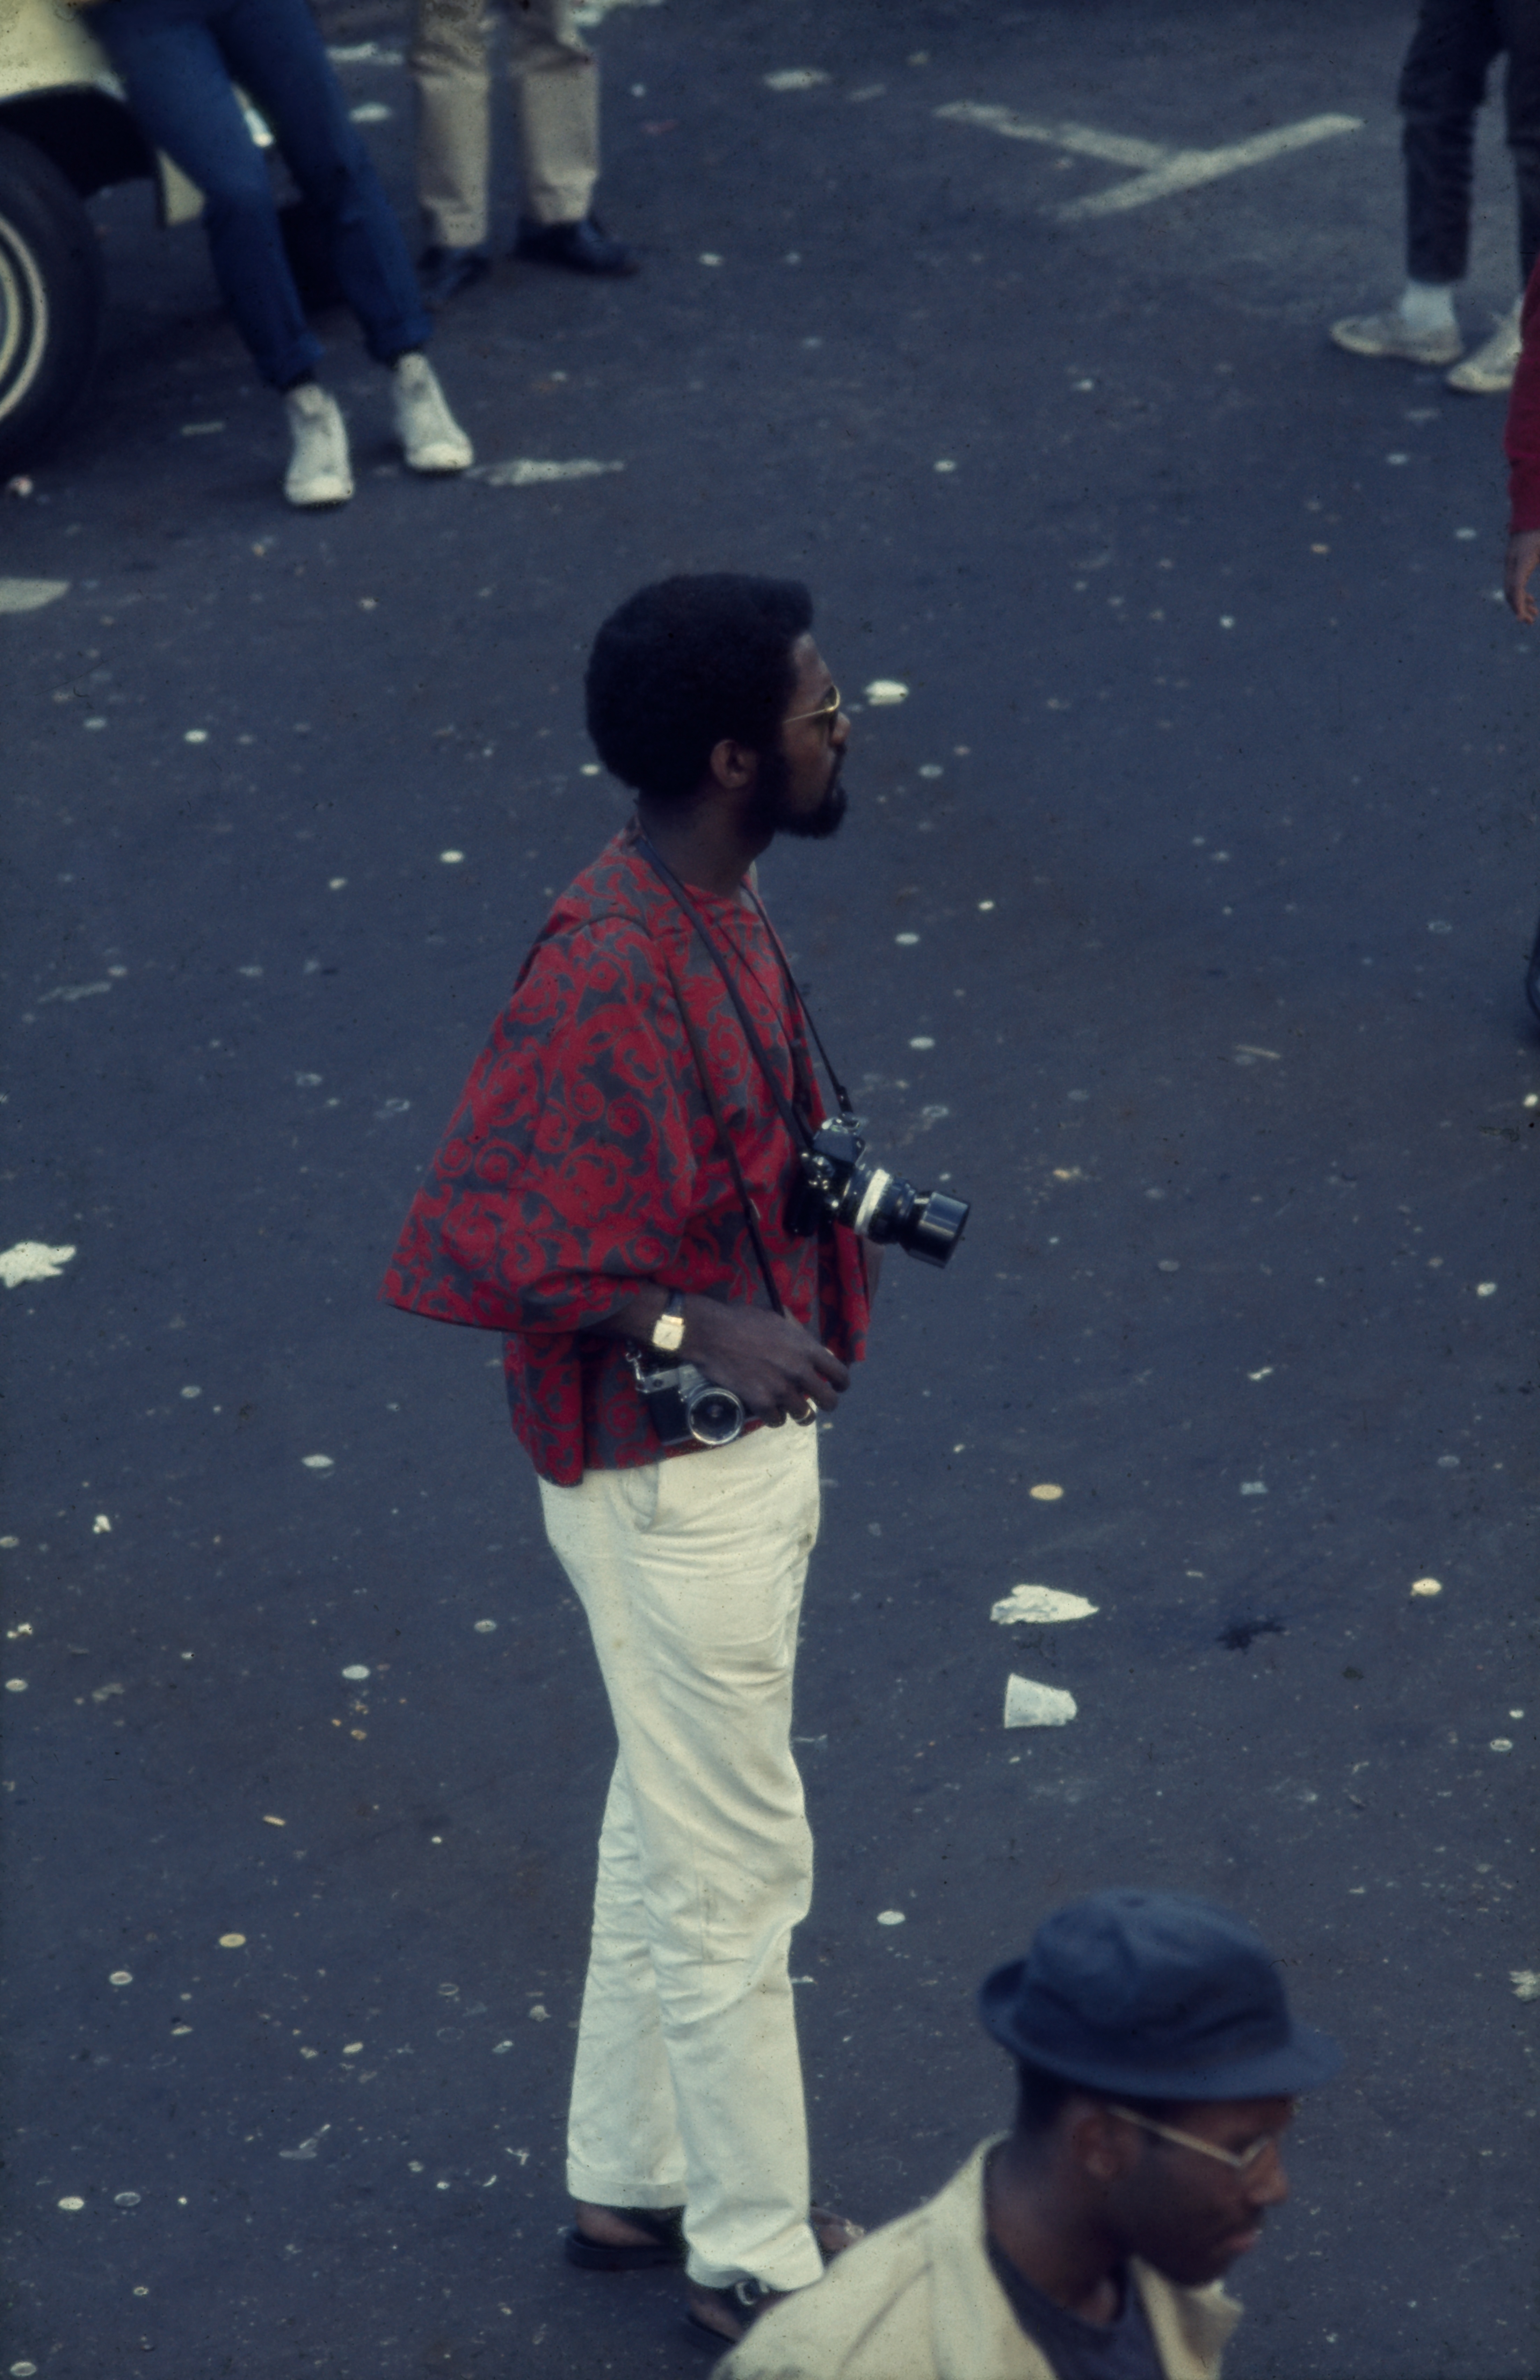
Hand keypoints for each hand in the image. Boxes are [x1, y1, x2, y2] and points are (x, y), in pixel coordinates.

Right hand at [680, 1298, 848, 1425]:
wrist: (712, 1333)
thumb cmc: (742, 1320)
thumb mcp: (778, 1318)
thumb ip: (797, 1334)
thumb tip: (808, 1342)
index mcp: (807, 1348)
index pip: (839, 1372)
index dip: (841, 1384)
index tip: (838, 1388)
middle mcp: (799, 1371)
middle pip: (828, 1401)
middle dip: (826, 1404)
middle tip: (817, 1405)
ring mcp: (781, 1389)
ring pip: (803, 1415)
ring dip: (799, 1414)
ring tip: (791, 1410)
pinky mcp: (761, 1402)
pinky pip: (776, 1421)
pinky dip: (774, 1418)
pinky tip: (769, 1412)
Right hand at [1504, 529, 1539, 620]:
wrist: (1531, 513)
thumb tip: (1536, 590)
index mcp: (1522, 559)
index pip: (1515, 587)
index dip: (1518, 604)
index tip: (1523, 619)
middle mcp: (1513, 562)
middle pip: (1510, 591)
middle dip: (1519, 608)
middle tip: (1530, 621)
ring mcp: (1511, 562)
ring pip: (1511, 589)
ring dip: (1520, 603)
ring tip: (1533, 615)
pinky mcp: (1514, 562)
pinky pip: (1514, 583)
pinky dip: (1521, 594)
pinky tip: (1531, 600)